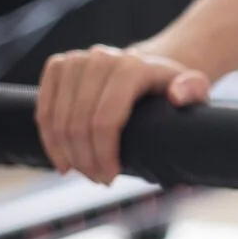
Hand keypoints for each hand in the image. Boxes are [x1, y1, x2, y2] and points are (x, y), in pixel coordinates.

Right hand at [36, 44, 210, 183]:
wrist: (151, 64)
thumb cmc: (172, 86)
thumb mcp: (194, 89)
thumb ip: (194, 90)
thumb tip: (177, 96)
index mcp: (132, 67)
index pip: (105, 120)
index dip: (103, 154)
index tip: (111, 178)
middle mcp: (100, 58)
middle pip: (79, 123)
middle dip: (85, 159)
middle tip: (98, 180)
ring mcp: (76, 60)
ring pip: (57, 119)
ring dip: (66, 154)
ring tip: (82, 172)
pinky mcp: (59, 65)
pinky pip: (43, 108)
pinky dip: (49, 138)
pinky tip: (62, 159)